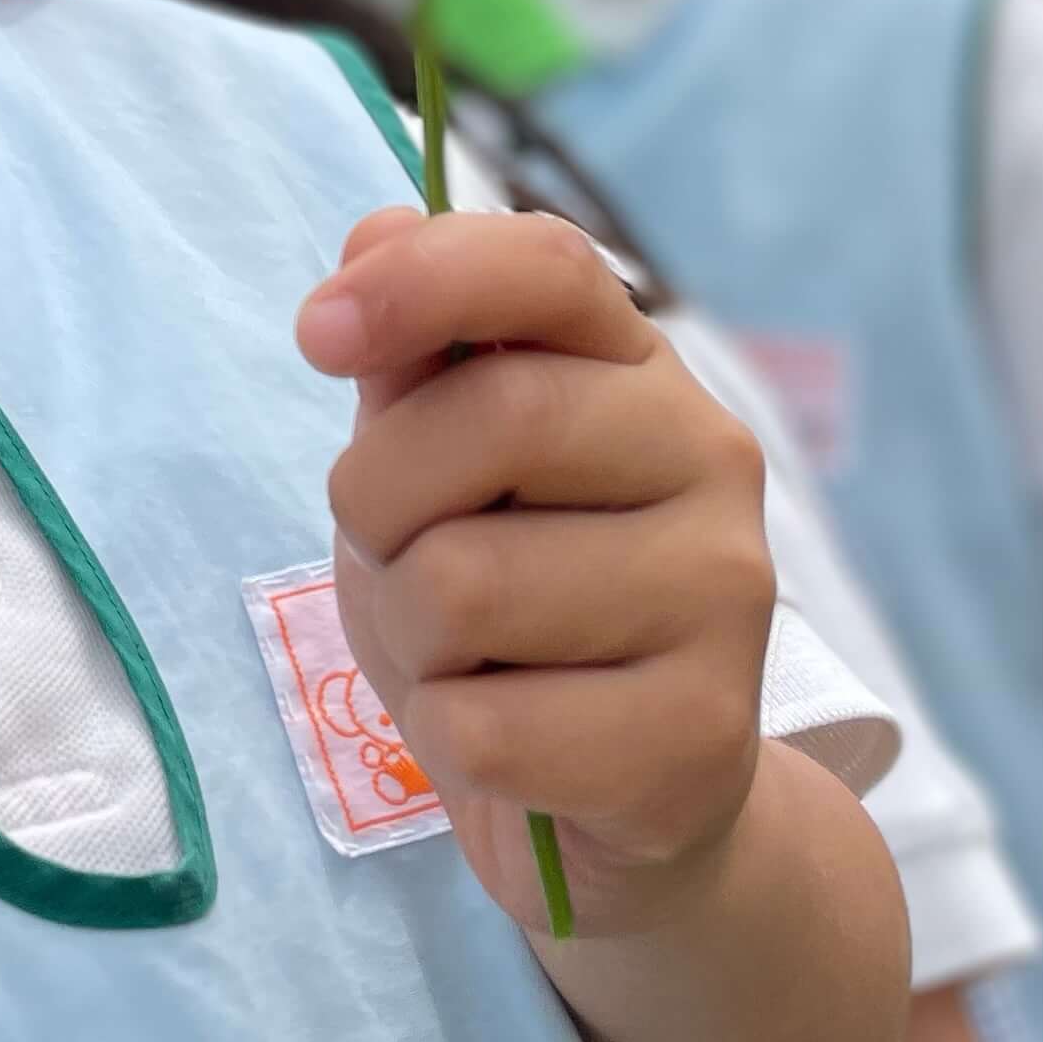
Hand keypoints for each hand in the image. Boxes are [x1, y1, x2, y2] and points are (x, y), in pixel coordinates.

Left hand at [303, 206, 774, 940]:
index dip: (423, 280)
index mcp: (638, 371)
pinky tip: (511, 744)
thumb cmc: (510, 610)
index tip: (317, 334)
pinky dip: (449, 743)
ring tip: (472, 661)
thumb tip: (376, 231)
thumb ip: (411, 358)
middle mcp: (710, 461)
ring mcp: (724, 599)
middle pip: (491, 423)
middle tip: (399, 555)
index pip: (551, 267)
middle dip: (380, 501)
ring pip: (465, 589)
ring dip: (414, 641)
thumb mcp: (436, 472)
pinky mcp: (702, 740)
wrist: (615, 810)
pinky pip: (483, 729)